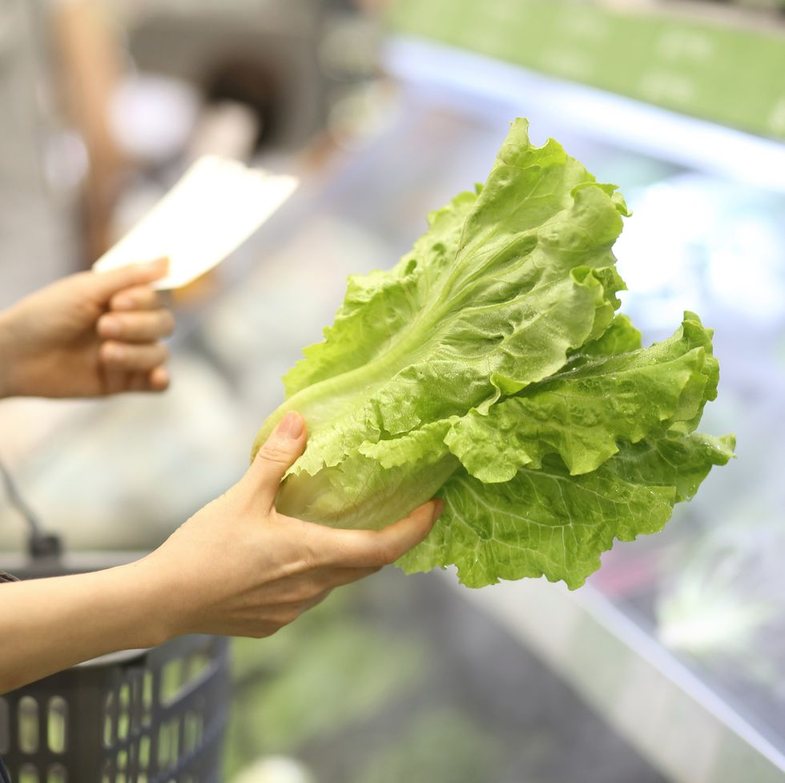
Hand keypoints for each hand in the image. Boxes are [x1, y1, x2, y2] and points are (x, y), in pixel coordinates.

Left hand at [0, 258, 173, 397]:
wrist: (15, 356)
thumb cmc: (45, 316)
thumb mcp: (87, 289)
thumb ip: (130, 276)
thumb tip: (168, 259)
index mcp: (123, 300)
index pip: (158, 298)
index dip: (144, 300)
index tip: (117, 302)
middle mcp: (130, 326)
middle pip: (164, 325)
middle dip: (137, 326)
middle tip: (103, 327)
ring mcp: (129, 355)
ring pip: (160, 353)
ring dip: (137, 353)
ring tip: (105, 355)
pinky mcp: (123, 382)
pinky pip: (158, 384)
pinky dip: (161, 379)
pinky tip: (156, 377)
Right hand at [141, 412, 441, 638]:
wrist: (163, 601)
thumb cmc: (204, 548)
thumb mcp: (243, 496)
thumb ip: (275, 460)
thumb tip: (301, 420)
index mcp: (313, 555)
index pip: (383, 547)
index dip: (415, 529)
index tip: (434, 508)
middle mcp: (313, 588)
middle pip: (367, 565)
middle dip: (388, 539)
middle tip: (398, 512)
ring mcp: (294, 610)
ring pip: (338, 581)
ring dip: (346, 556)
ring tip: (337, 527)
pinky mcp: (275, 621)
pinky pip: (310, 595)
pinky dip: (316, 573)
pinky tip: (291, 557)